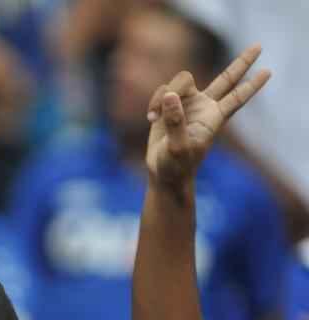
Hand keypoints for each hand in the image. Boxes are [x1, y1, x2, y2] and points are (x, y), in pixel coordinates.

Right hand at [146, 46, 269, 189]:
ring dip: (164, 94)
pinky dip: (154, 101)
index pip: (237, 97)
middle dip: (242, 63)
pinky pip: (163, 91)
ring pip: (182, 80)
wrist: (163, 172)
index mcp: (213, 118)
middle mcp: (204, 106)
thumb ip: (175, 121)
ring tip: (154, 117)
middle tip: (259, 46)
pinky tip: (150, 118)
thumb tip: (171, 96)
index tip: (269, 72)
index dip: (252, 85)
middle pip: (227, 79)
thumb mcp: (177, 147)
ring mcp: (187, 104)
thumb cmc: (175, 165)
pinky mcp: (169, 105)